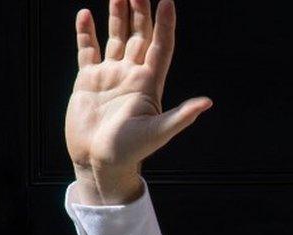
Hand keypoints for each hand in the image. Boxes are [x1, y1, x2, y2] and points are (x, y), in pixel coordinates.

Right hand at [65, 0, 211, 203]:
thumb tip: (207, 103)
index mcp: (149, 84)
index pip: (160, 46)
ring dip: (117, 16)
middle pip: (140, 36)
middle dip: (141, 12)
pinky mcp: (89, 81)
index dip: (165, 24)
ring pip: (116, 38)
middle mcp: (132, 75)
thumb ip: (181, 116)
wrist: (99, 162)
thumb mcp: (158, 132)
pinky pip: (88, 51)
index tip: (168, 1)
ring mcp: (110, 76)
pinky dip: (86, 33)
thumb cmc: (130, 151)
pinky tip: (85, 14)